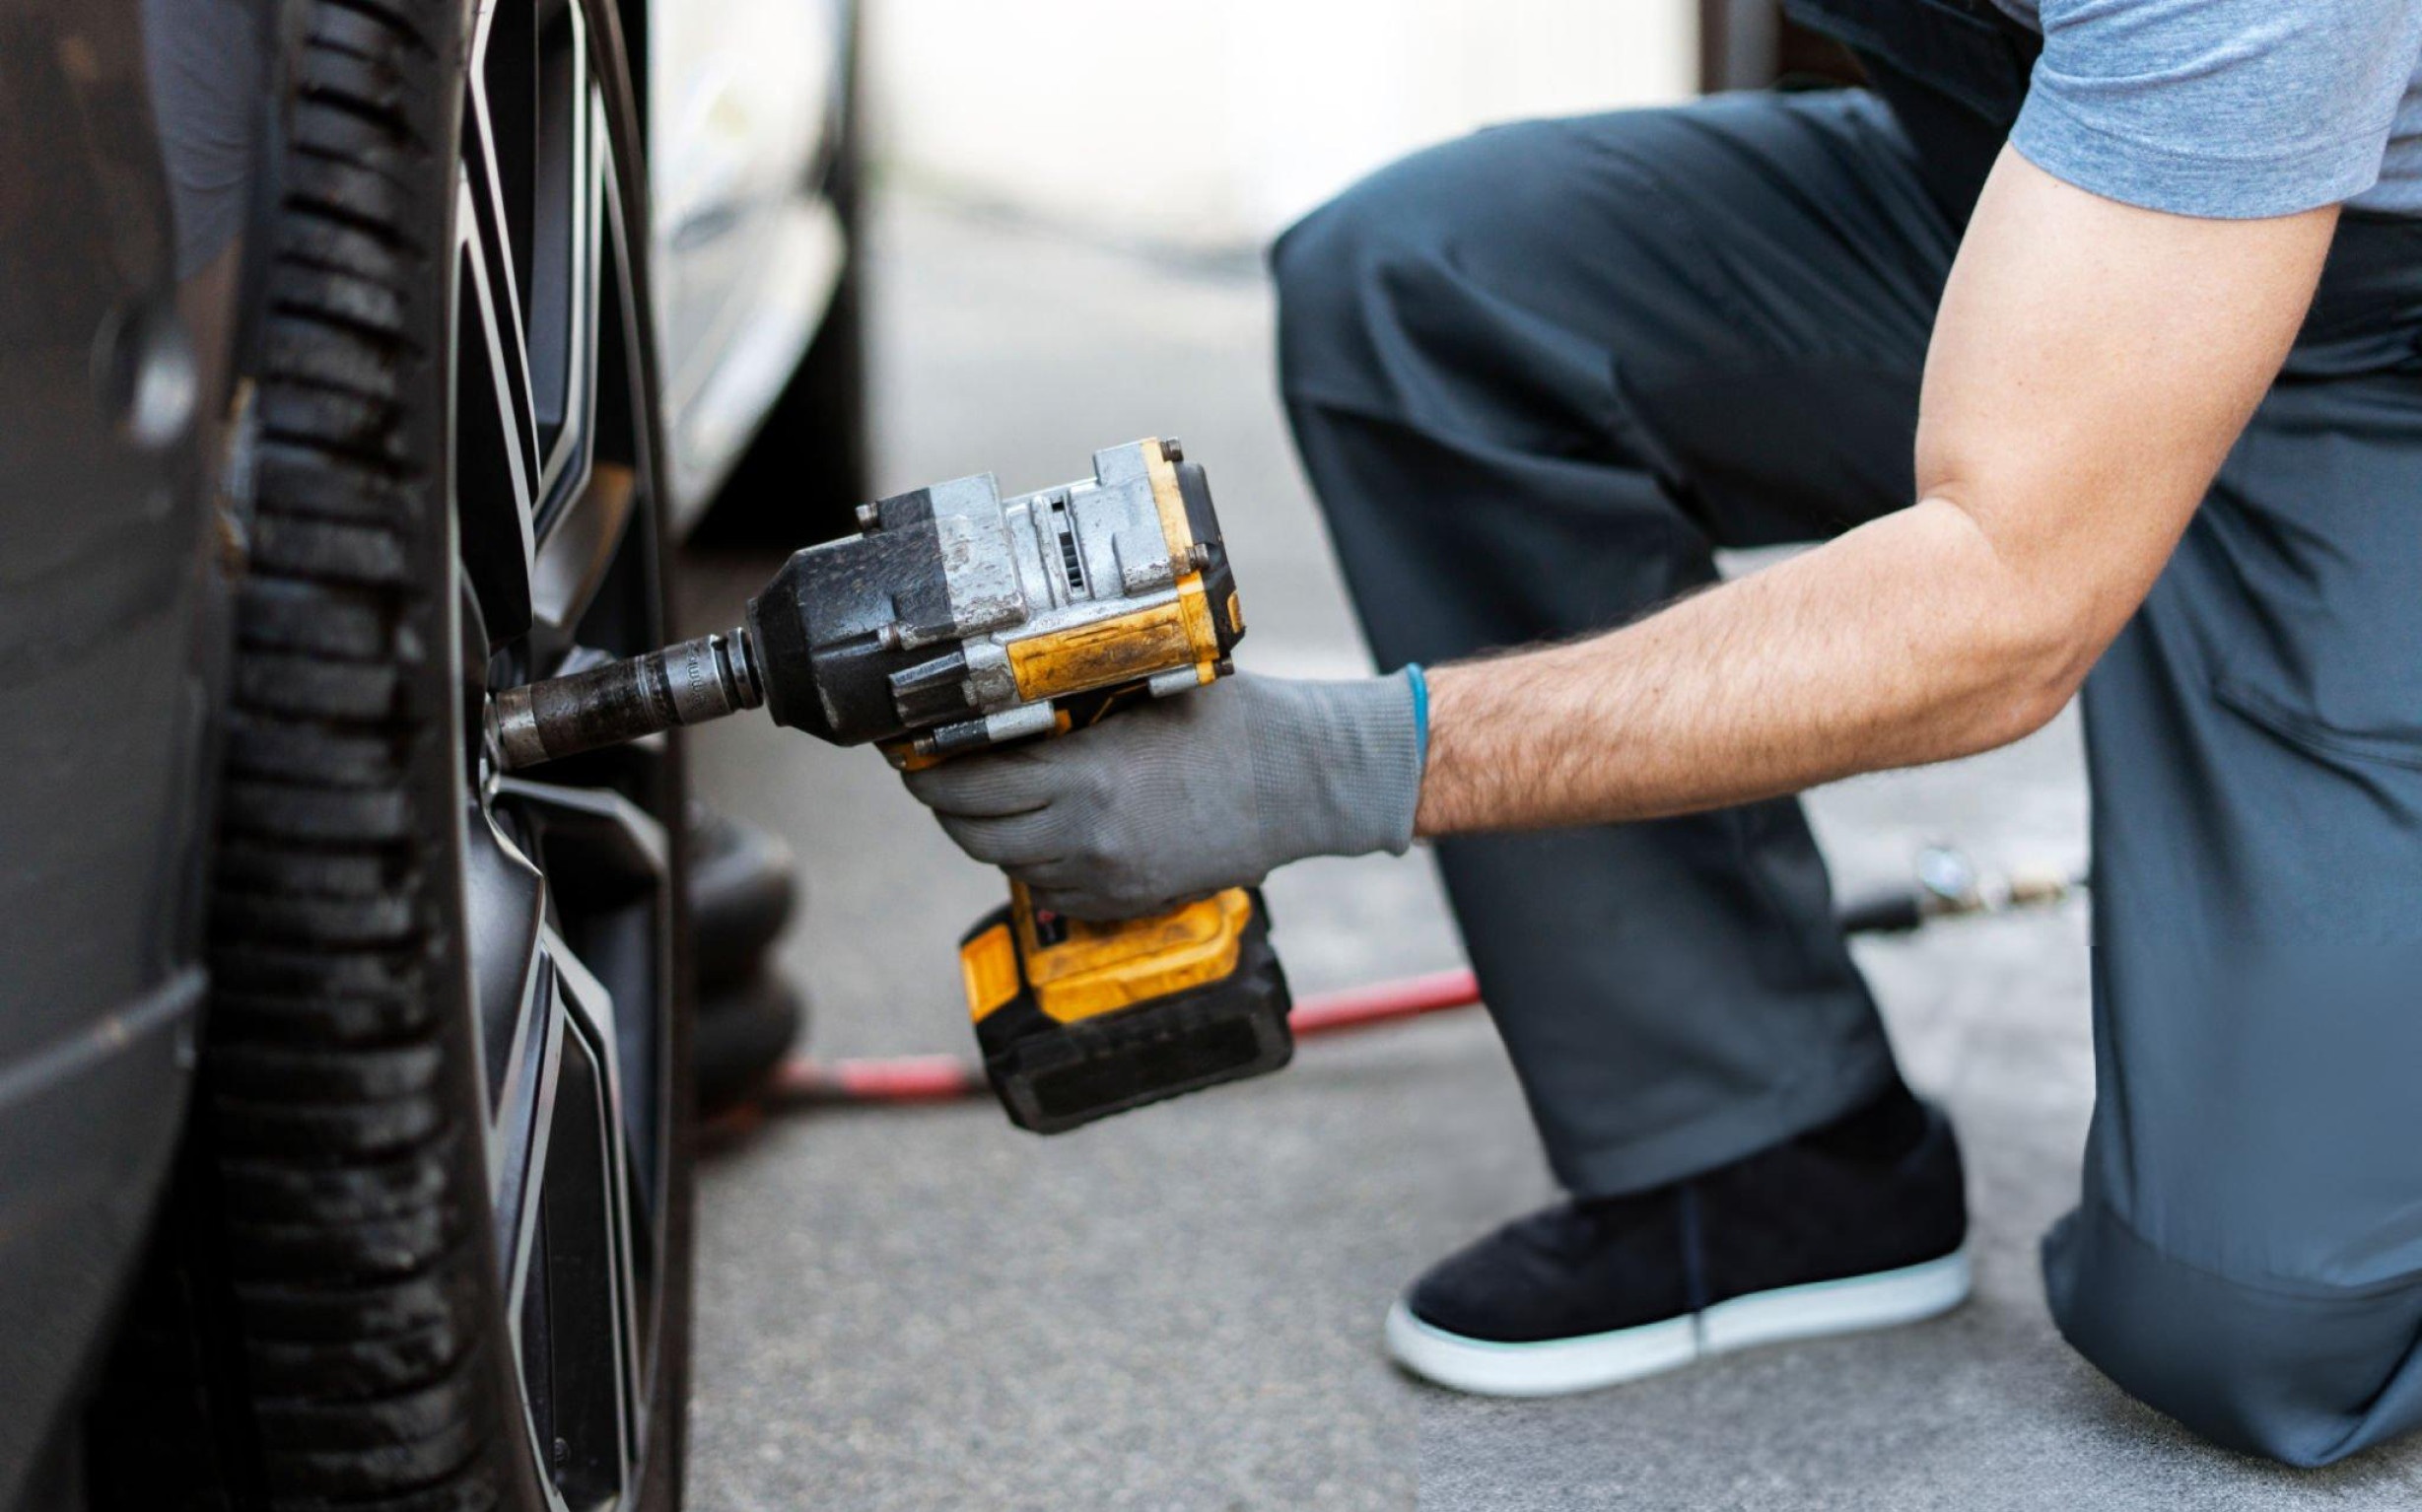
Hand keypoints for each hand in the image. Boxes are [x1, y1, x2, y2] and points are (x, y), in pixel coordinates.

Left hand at [902, 671, 1424, 918]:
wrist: (1300, 783)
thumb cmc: (1230, 723)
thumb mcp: (1140, 696)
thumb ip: (1070, 709)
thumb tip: (998, 705)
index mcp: (1085, 779)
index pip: (970, 788)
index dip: (929, 776)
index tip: (912, 757)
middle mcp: (1086, 839)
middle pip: (974, 837)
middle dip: (947, 808)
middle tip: (938, 777)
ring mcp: (1107, 878)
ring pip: (1011, 867)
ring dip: (992, 836)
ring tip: (994, 800)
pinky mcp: (1128, 901)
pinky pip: (1054, 889)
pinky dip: (1038, 862)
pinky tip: (1051, 830)